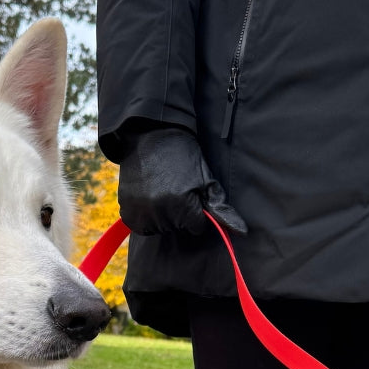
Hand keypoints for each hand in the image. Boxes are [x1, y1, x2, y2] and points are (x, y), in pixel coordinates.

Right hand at [117, 125, 246, 237]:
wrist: (152, 135)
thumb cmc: (184, 157)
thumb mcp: (207, 180)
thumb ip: (222, 209)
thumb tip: (242, 232)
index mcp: (183, 205)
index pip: (196, 227)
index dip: (196, 212)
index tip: (191, 194)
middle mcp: (161, 211)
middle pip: (177, 229)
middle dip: (179, 214)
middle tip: (174, 188)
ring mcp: (141, 210)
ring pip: (159, 228)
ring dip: (162, 216)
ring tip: (160, 190)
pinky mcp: (126, 209)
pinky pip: (140, 226)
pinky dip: (145, 216)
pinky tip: (148, 197)